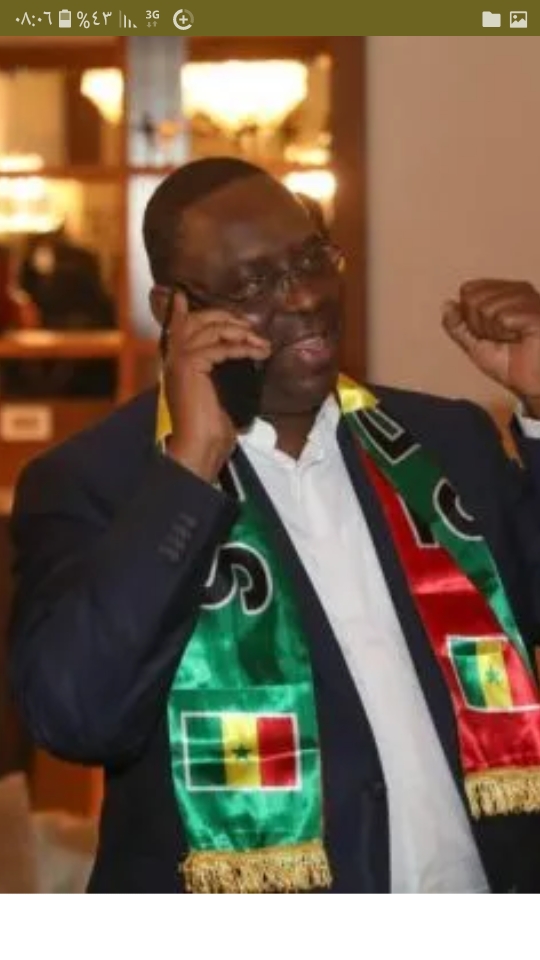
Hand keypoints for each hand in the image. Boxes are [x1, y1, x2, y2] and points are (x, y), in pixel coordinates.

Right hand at [159, 290, 270, 481]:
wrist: (199, 446)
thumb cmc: (210, 428)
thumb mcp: (216, 392)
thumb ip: (218, 370)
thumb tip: (239, 354)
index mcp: (175, 363)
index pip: (178, 327)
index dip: (182, 311)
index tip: (183, 295)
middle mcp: (173, 357)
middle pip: (198, 321)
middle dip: (225, 318)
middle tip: (250, 327)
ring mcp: (180, 359)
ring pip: (212, 330)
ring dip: (242, 333)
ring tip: (261, 343)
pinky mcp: (190, 365)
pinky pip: (222, 347)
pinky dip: (244, 348)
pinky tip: (258, 353)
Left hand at [443, 280, 539, 415]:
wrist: (533, 384)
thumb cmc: (511, 365)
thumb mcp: (475, 345)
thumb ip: (458, 326)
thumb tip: (446, 304)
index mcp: (504, 292)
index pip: (468, 290)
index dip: (470, 318)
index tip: (490, 334)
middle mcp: (517, 290)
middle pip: (473, 298)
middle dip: (480, 326)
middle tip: (503, 340)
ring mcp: (529, 298)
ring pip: (486, 308)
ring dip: (494, 332)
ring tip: (513, 340)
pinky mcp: (536, 310)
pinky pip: (503, 317)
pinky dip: (507, 334)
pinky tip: (522, 338)